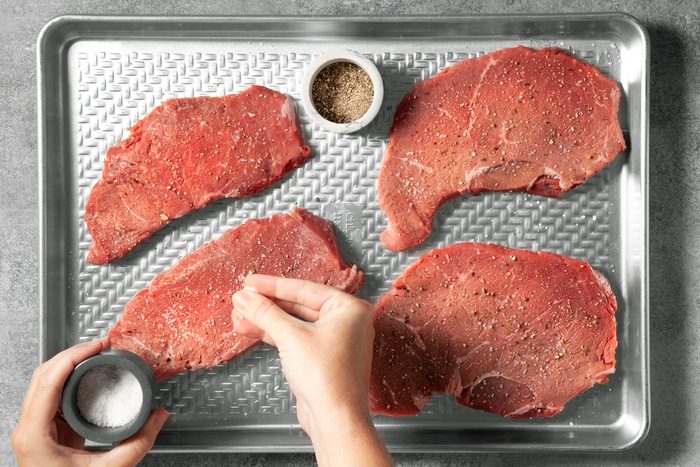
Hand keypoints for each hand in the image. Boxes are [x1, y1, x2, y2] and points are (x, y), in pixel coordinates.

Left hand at [12, 339, 169, 466]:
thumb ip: (139, 443)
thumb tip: (159, 417)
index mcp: (35, 435)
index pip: (49, 381)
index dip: (74, 356)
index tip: (97, 346)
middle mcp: (28, 429)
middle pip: (43, 376)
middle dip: (71, 354)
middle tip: (99, 345)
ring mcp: (33, 431)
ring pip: (44, 383)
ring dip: (68, 365)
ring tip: (95, 356)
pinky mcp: (44, 433)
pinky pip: (52, 396)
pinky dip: (69, 381)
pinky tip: (87, 378)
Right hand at [232, 275, 391, 466]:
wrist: (335, 419)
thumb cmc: (326, 377)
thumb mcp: (291, 337)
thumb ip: (266, 313)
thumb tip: (245, 298)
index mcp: (349, 308)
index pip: (304, 289)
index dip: (272, 286)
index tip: (250, 282)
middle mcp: (346, 322)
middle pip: (299, 305)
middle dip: (267, 305)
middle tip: (242, 299)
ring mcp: (335, 341)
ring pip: (295, 323)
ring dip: (266, 320)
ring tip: (239, 316)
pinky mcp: (323, 359)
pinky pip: (296, 339)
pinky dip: (274, 335)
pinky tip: (251, 329)